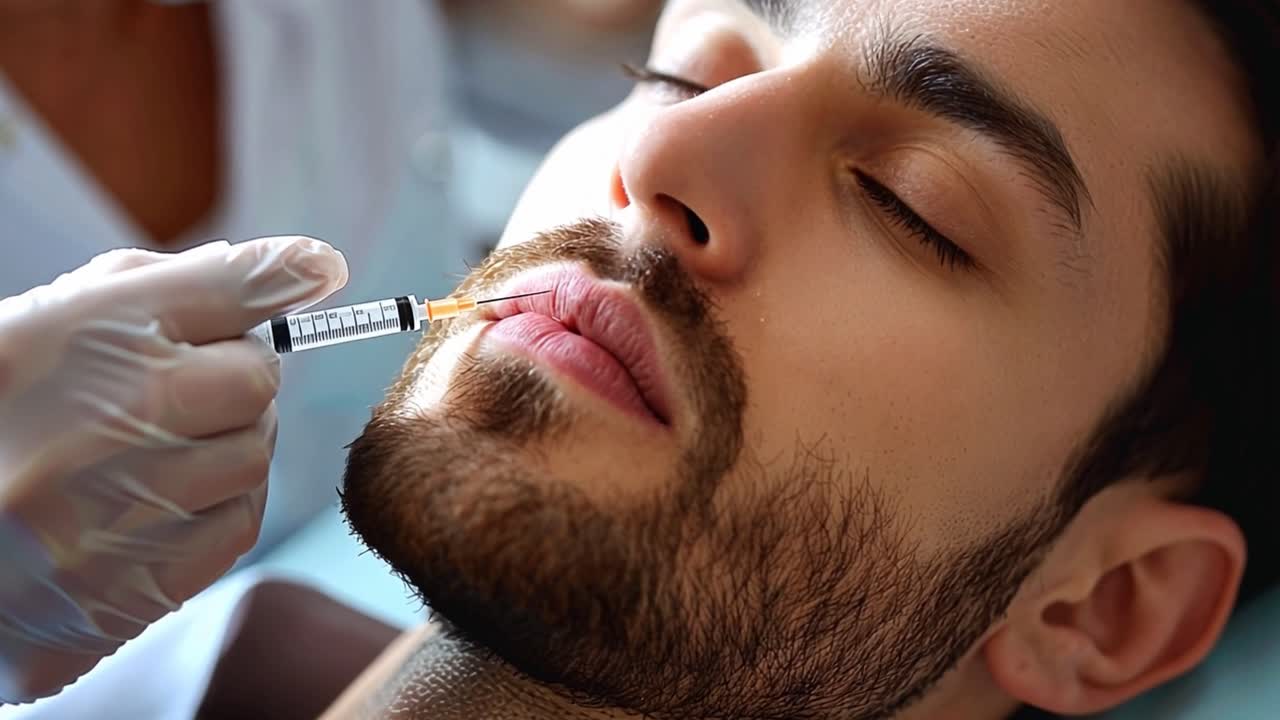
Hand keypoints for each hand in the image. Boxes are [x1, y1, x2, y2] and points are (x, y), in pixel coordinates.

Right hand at [0, 236, 347, 702]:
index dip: (263, 295)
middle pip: (254, 387)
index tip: (302, 279)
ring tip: (155, 446)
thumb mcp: (56, 317)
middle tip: (177, 387)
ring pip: (253, 461)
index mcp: (74, 345)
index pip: (229, 299)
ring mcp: (117, 521)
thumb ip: (189, 283)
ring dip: (227, 445)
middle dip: (231, 380)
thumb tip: (315, 266)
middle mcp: (104, 433)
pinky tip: (155, 498)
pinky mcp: (130, 593)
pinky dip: (215, 506)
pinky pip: (235, 530)